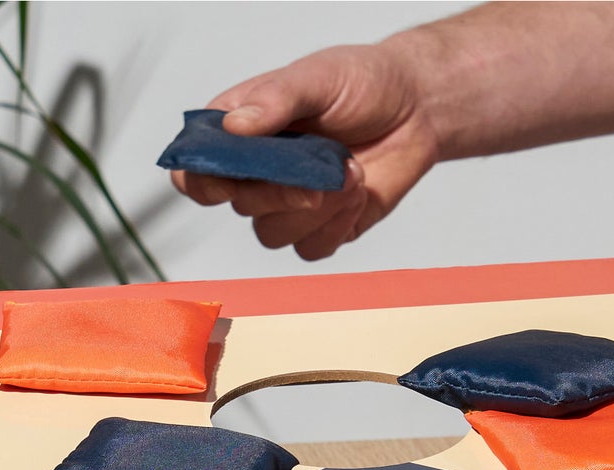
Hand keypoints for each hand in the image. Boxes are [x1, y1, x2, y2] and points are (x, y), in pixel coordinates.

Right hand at [173, 43, 440, 261]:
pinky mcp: (322, 227)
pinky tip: (357, 191)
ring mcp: (288, 203)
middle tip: (317, 174)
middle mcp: (258, 171)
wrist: (416, 111)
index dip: (200, 181)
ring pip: (273, 234)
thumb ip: (276, 99)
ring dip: (315, 210)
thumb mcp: (317, 77)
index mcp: (240, 130)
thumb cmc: (363, 84)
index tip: (224, 181)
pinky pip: (311, 249)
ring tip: (350, 172)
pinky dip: (337, 225)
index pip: (198, 168)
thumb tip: (235, 126)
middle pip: (240, 205)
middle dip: (279, 193)